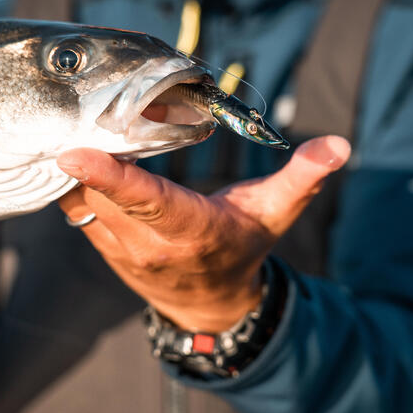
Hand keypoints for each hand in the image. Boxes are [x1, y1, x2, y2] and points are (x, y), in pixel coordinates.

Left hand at [57, 136, 349, 331]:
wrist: (210, 305)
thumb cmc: (243, 249)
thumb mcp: (275, 213)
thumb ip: (303, 178)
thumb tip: (339, 145)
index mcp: (192, 230)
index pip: (146, 202)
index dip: (110, 176)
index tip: (75, 152)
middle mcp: (147, 244)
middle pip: (102, 193)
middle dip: (89, 150)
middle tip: (86, 107)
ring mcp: (119, 248)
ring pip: (81, 198)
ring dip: (77, 164)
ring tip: (83, 122)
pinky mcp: (102, 243)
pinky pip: (74, 204)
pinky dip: (72, 178)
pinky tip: (81, 148)